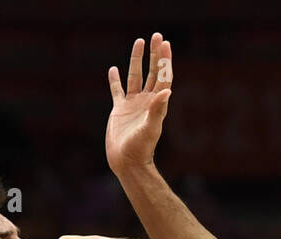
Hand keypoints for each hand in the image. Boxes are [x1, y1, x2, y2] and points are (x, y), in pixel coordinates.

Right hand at [105, 32, 172, 175]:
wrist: (126, 161)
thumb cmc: (140, 148)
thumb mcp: (150, 128)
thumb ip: (157, 109)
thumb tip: (167, 91)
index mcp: (156, 103)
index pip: (163, 76)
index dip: (165, 60)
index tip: (165, 43)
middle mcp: (146, 101)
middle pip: (152, 72)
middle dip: (155, 54)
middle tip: (156, 36)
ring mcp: (132, 104)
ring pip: (135, 76)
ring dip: (137, 60)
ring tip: (139, 42)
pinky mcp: (119, 110)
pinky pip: (117, 90)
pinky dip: (116, 79)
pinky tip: (114, 69)